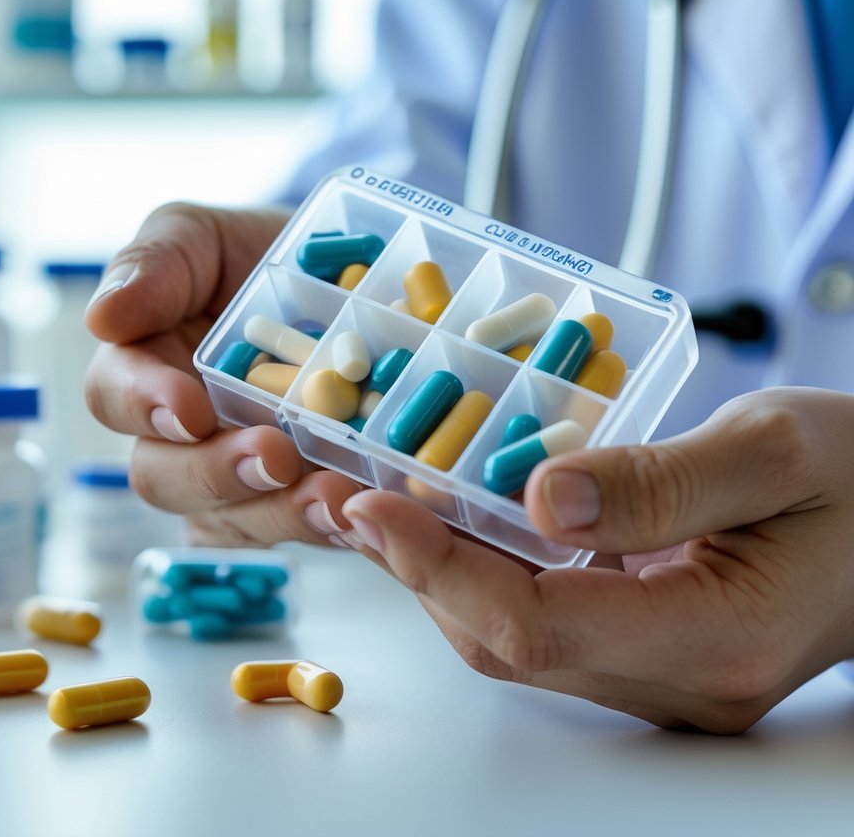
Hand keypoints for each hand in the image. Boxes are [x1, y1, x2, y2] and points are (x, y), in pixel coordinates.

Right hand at [85, 202, 363, 546]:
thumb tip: (103, 317)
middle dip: (218, 473)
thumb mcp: (203, 236)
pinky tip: (362, 511)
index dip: (146, 406)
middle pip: (165, 478)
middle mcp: (178, 436)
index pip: (115, 397)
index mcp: (142, 368)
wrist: (343, 276)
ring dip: (281, 514)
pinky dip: (328, 528)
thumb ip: (155, 262)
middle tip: (275, 455)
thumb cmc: (255, 253)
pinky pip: (296, 533)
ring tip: (336, 499)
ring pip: (234, 519)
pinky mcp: (293, 500)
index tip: (190, 408)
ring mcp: (235, 477)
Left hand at [328, 387, 853, 732]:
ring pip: (515, 635)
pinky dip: (484, 567)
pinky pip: (543, 615)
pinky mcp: (650, 645)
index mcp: (715, 638)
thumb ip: (661, 480)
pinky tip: (451, 513)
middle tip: (347, 495)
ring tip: (375, 500)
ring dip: (438, 570)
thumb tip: (540, 497)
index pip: (536, 625)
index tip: (371, 504)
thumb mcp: (777, 447)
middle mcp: (677, 678)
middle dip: (415, 569)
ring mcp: (661, 671)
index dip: (439, 567)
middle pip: (507, 640)